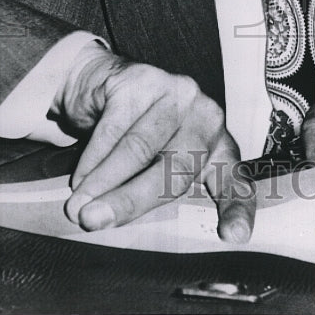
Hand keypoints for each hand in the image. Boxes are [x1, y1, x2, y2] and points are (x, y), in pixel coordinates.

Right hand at [54, 48, 254, 241]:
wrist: (104, 84)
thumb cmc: (135, 135)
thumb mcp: (157, 166)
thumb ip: (156, 192)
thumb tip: (121, 231)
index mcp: (218, 146)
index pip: (234, 181)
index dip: (236, 208)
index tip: (233, 236)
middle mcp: (206, 117)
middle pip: (176, 167)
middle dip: (132, 200)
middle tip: (95, 222)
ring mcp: (177, 94)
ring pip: (140, 147)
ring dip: (104, 182)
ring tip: (79, 206)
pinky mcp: (144, 79)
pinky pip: (115, 126)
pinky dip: (93, 158)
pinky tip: (79, 178)